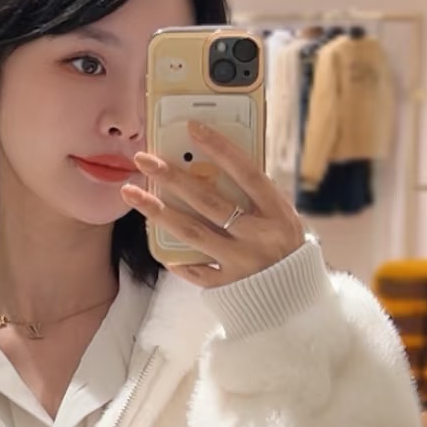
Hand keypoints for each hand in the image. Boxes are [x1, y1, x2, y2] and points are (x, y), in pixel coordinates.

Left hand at [122, 121, 305, 287]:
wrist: (294, 298)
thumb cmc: (282, 247)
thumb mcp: (282, 217)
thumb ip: (256, 195)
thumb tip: (216, 162)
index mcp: (277, 212)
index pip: (247, 172)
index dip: (221, 148)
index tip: (193, 127)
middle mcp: (259, 236)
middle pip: (209, 201)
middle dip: (173, 177)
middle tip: (144, 159)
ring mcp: (242, 262)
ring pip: (193, 233)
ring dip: (159, 211)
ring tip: (132, 193)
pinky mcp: (228, 286)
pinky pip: (195, 270)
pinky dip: (177, 258)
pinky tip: (156, 241)